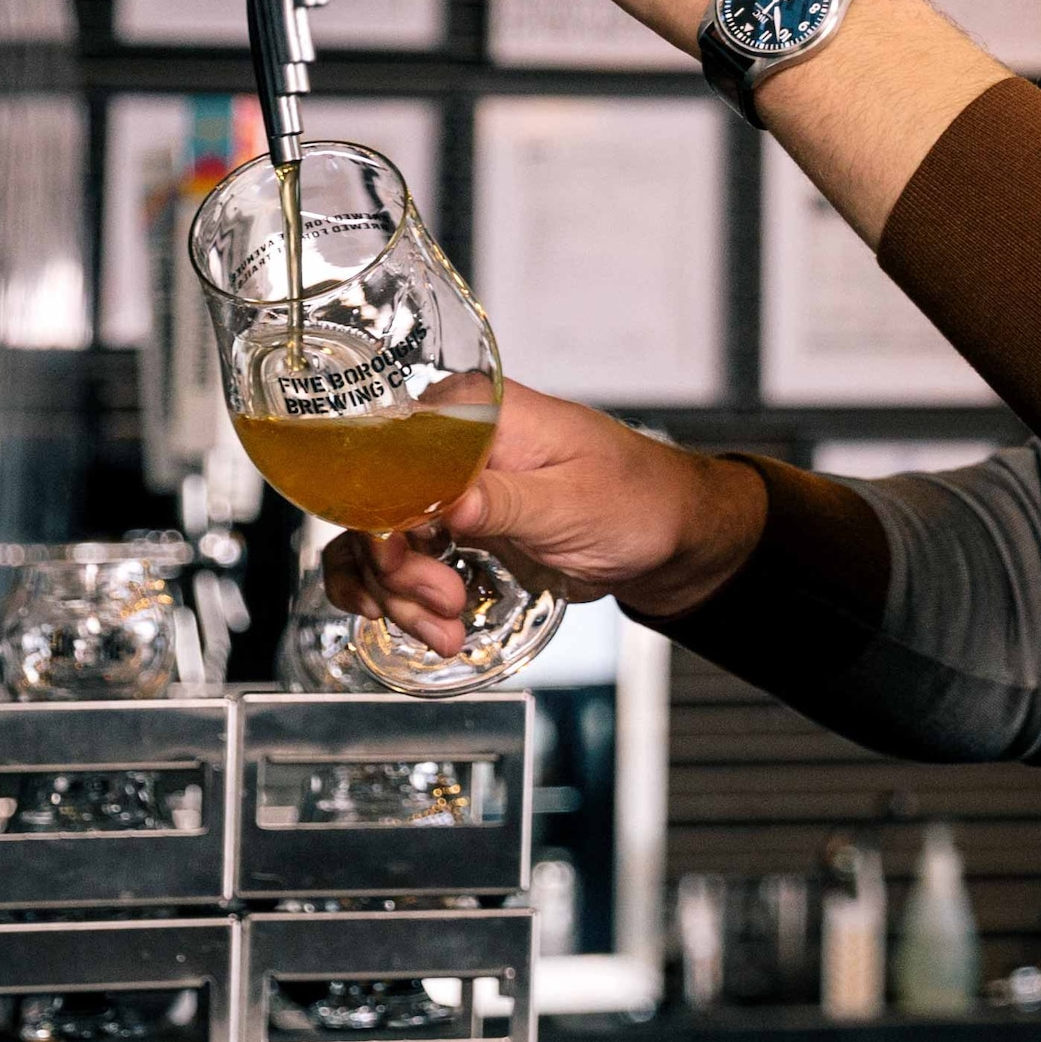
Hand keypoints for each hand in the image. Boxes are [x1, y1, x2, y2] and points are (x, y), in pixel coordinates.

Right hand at [320, 381, 767, 648]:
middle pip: (375, 505)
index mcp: (475, 413)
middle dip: (396, 569)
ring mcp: (446, 489)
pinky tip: (422, 625)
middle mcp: (449, 445)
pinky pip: (396, 561)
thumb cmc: (636, 499)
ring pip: (378, 542)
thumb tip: (448, 503)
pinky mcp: (453, 529)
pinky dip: (397, 598)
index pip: (388, 456)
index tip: (406, 560)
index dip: (382, 514)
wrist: (665, 536)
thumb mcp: (573, 502)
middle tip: (443, 602)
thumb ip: (506, 501)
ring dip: (398, 595)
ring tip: (446, 628)